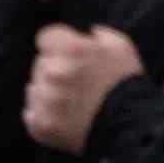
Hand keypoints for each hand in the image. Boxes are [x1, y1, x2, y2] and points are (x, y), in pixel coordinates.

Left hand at [20, 23, 145, 152]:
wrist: (131, 129)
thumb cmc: (127, 85)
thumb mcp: (121, 48)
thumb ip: (100, 35)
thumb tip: (89, 33)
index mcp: (71, 49)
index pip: (45, 38)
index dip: (56, 46)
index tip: (64, 55)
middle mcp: (54, 72)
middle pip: (40, 65)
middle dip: (54, 70)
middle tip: (74, 84)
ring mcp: (47, 100)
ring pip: (35, 90)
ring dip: (47, 94)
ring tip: (70, 103)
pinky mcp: (43, 125)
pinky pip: (32, 116)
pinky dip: (43, 117)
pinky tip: (62, 119)